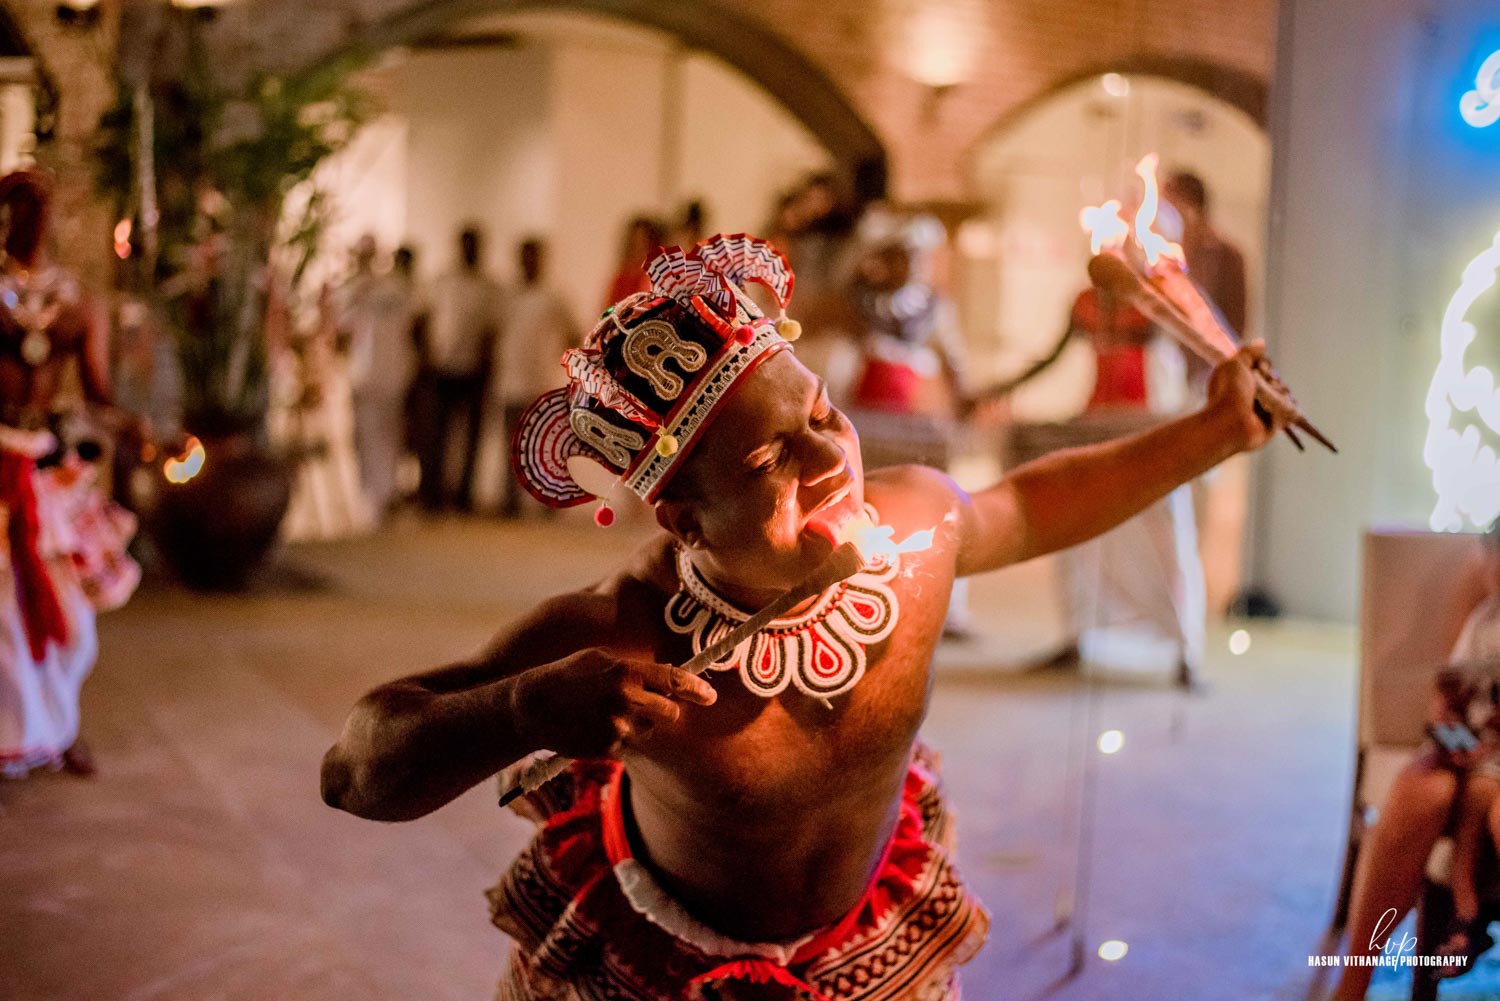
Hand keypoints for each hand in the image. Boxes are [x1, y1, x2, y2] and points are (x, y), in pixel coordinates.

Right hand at [514, 648, 716, 758]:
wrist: (532, 707)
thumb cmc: (568, 675)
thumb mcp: (600, 659)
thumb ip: (632, 668)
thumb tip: (664, 677)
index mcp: (625, 672)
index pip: (673, 680)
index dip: (696, 688)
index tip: (709, 695)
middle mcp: (625, 701)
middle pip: (670, 713)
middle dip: (665, 710)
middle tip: (648, 704)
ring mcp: (617, 728)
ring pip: (649, 731)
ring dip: (639, 725)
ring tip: (608, 713)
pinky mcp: (608, 749)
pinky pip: (627, 744)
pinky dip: (618, 737)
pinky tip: (595, 725)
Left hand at [1206, 340, 1290, 453]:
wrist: (1230, 422)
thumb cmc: (1228, 391)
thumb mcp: (1235, 364)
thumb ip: (1248, 352)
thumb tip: (1261, 343)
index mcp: (1240, 382)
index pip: (1262, 369)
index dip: (1264, 368)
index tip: (1259, 370)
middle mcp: (1251, 396)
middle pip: (1275, 380)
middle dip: (1273, 381)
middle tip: (1260, 388)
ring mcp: (1262, 410)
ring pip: (1283, 393)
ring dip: (1278, 393)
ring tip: (1266, 399)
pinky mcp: (1273, 423)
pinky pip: (1289, 409)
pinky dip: (1285, 406)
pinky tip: (1276, 406)